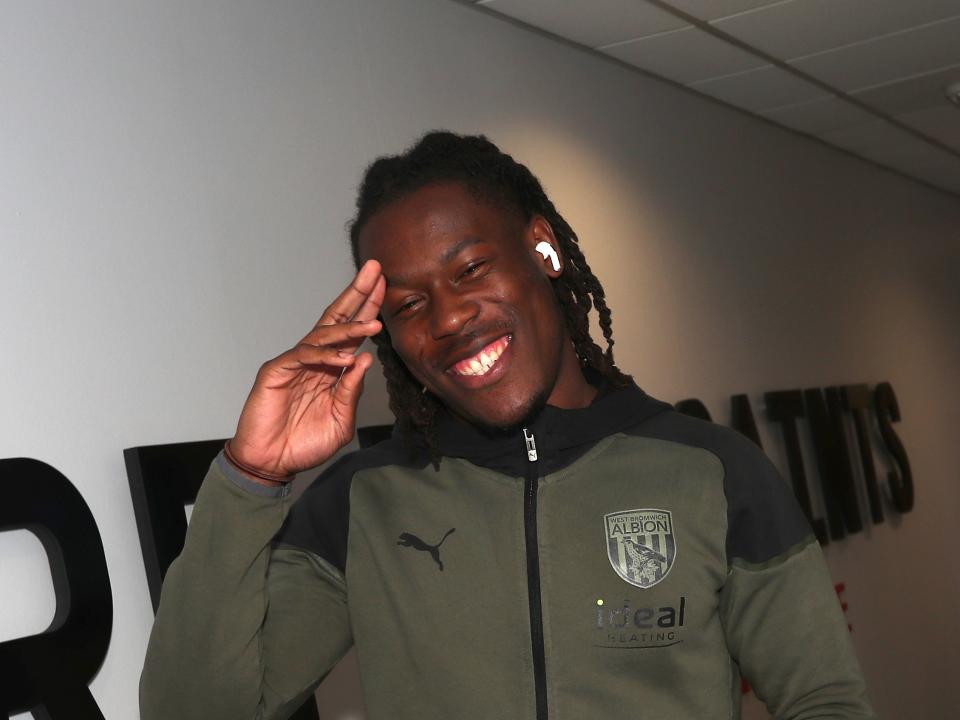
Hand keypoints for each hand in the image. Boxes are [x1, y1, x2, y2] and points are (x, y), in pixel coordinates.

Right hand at [229, 260, 385, 482]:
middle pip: (336, 318)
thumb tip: (366, 359)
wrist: (272, 463)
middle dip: (357, 293)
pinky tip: (346, 356)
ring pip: (323, 335)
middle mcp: (314, 359)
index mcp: (330, 367)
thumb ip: (352, 391)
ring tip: (374, 322)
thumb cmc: (304, 443)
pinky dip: (325, 355)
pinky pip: (303, 357)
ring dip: (349, 327)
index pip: (352, 331)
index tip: (385, 285)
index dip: (367, 308)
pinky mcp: (276, 372)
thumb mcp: (340, 419)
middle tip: (375, 269)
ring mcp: (294, 362)